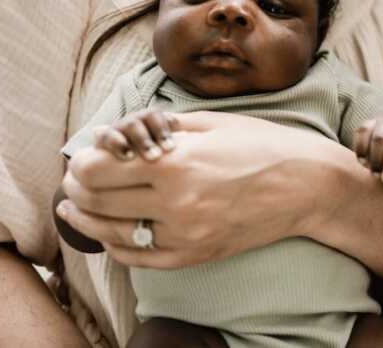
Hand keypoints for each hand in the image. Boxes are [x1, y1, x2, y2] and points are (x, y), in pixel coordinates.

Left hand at [56, 111, 350, 268]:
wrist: (307, 185)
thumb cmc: (263, 145)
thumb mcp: (211, 123)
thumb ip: (160, 128)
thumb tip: (119, 134)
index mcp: (176, 162)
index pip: (98, 171)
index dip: (82, 163)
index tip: (85, 155)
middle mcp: (175, 202)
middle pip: (96, 202)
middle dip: (77, 189)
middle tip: (75, 179)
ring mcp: (185, 234)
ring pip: (111, 234)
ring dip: (86, 219)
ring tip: (77, 207)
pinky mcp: (195, 254)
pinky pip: (139, 258)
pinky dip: (116, 245)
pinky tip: (109, 232)